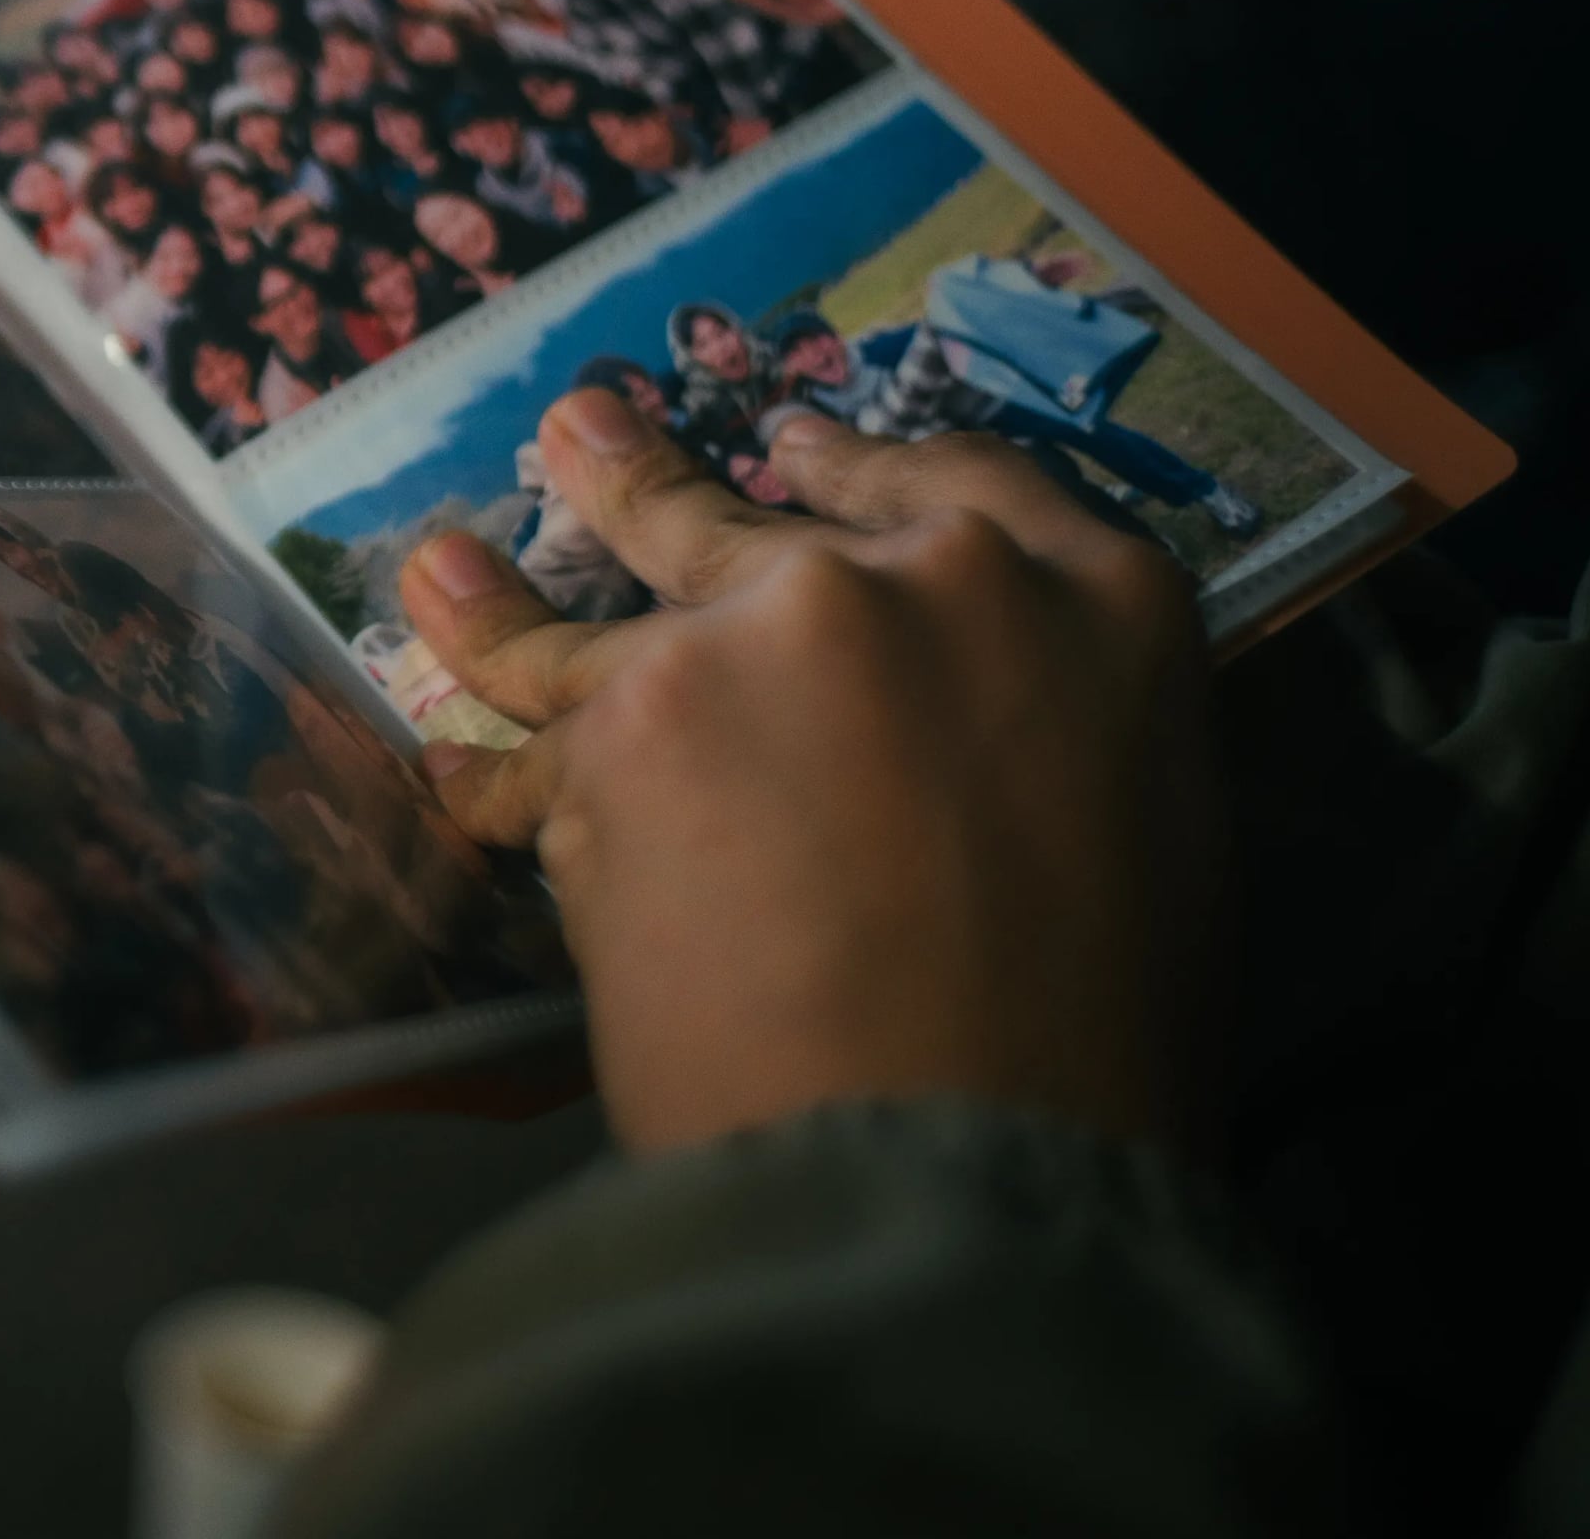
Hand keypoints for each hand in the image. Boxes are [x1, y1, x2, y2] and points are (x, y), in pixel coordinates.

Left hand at [399, 392, 1216, 1154]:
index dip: (858, 465)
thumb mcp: (1144, 839)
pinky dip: (488, 774)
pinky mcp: (631, 721)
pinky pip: (534, 750)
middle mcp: (925, 578)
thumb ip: (1040, 734)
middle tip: (581, 437)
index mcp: (1094, 600)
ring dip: (505, 593)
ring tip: (446, 565)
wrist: (968, 1152)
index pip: (957, 482)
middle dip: (647, 477)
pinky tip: (446, 765)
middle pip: (753, 515)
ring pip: (603, 612)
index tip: (791, 445)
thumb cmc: (1094, 1048)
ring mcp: (766, 633)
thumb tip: (961, 740)